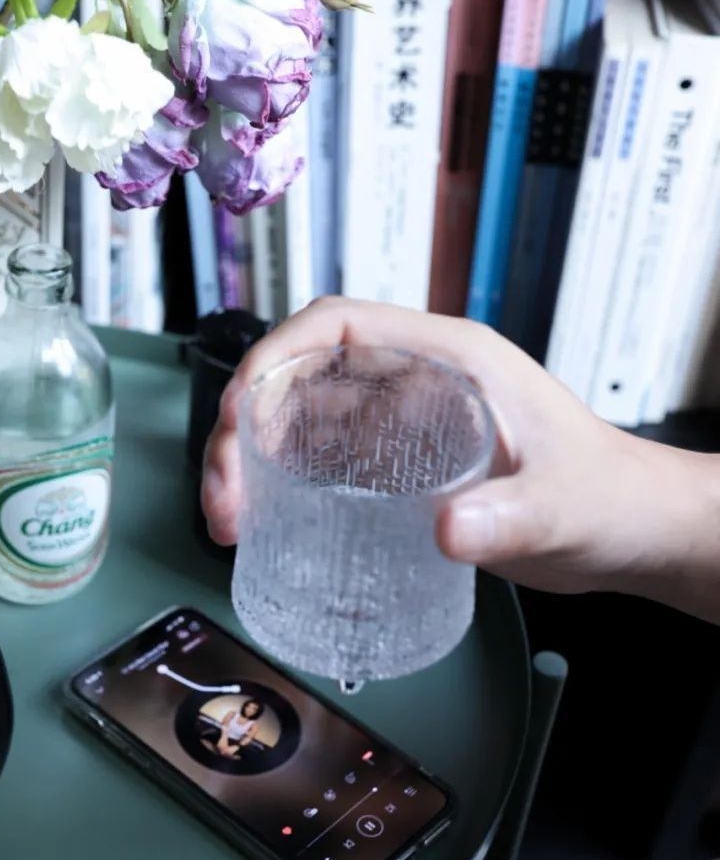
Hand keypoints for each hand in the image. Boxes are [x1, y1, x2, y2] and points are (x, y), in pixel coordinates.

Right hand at [201, 298, 705, 601]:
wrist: (633, 532)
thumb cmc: (609, 497)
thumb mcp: (563, 507)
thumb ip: (513, 518)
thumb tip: (448, 531)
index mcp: (449, 359)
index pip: (340, 326)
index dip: (276, 356)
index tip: (237, 410)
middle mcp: (417, 381)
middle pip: (303, 376)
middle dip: (246, 424)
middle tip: (226, 497)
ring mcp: (405, 423)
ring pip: (303, 420)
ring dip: (254, 459)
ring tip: (230, 518)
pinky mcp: (402, 468)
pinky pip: (324, 461)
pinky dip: (283, 485)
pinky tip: (266, 525)